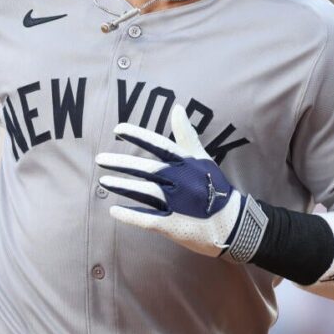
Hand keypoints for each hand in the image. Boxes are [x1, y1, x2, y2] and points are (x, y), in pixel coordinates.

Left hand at [97, 104, 257, 258]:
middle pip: (146, 169)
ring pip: (143, 192)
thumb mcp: (203, 158)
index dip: (138, 136)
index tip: (118, 129)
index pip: (159, 145)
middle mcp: (182, 181)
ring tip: (103, 181)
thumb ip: (186, 135)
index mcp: (188, 164)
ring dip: (121, 186)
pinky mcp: (173, 225)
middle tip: (99, 159)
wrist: (233, 223)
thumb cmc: (215, 186)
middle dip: (121, 162)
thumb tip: (176, 108)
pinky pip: (147, 218)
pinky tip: (113, 210)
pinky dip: (129, 215)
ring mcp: (177, 204)